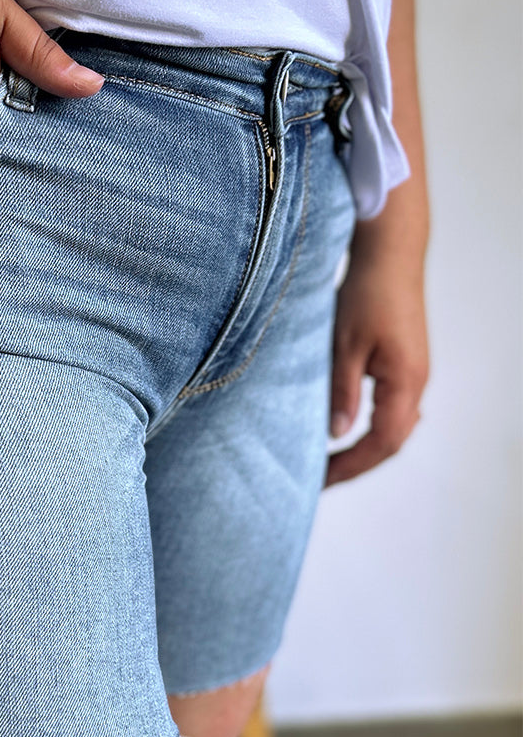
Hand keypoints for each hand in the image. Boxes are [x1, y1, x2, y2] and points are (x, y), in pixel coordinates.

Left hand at [323, 237, 429, 487]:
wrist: (390, 255)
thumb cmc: (368, 293)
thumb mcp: (345, 344)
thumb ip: (342, 392)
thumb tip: (337, 434)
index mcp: (405, 382)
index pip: (382, 442)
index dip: (351, 466)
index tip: (320, 480)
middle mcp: (416, 383)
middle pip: (392, 442)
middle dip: (357, 464)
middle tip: (320, 479)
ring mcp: (414, 375)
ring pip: (395, 428)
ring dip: (365, 449)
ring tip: (331, 463)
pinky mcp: (406, 365)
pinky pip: (394, 410)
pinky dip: (373, 429)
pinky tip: (350, 433)